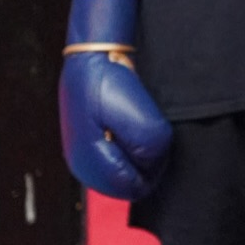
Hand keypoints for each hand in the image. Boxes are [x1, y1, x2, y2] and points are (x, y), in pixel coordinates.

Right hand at [58, 0, 171, 198]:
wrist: (92, 56)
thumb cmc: (109, 84)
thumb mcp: (140, 117)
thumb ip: (152, 147)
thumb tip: (155, 159)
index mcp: (91, 165)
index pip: (135, 187)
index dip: (155, 167)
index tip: (159, 139)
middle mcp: (85, 166)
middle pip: (132, 181)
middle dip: (149, 160)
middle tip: (151, 127)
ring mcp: (86, 155)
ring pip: (129, 167)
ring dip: (142, 149)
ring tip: (140, 119)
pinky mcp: (91, 143)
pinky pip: (122, 154)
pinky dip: (133, 141)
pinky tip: (133, 120)